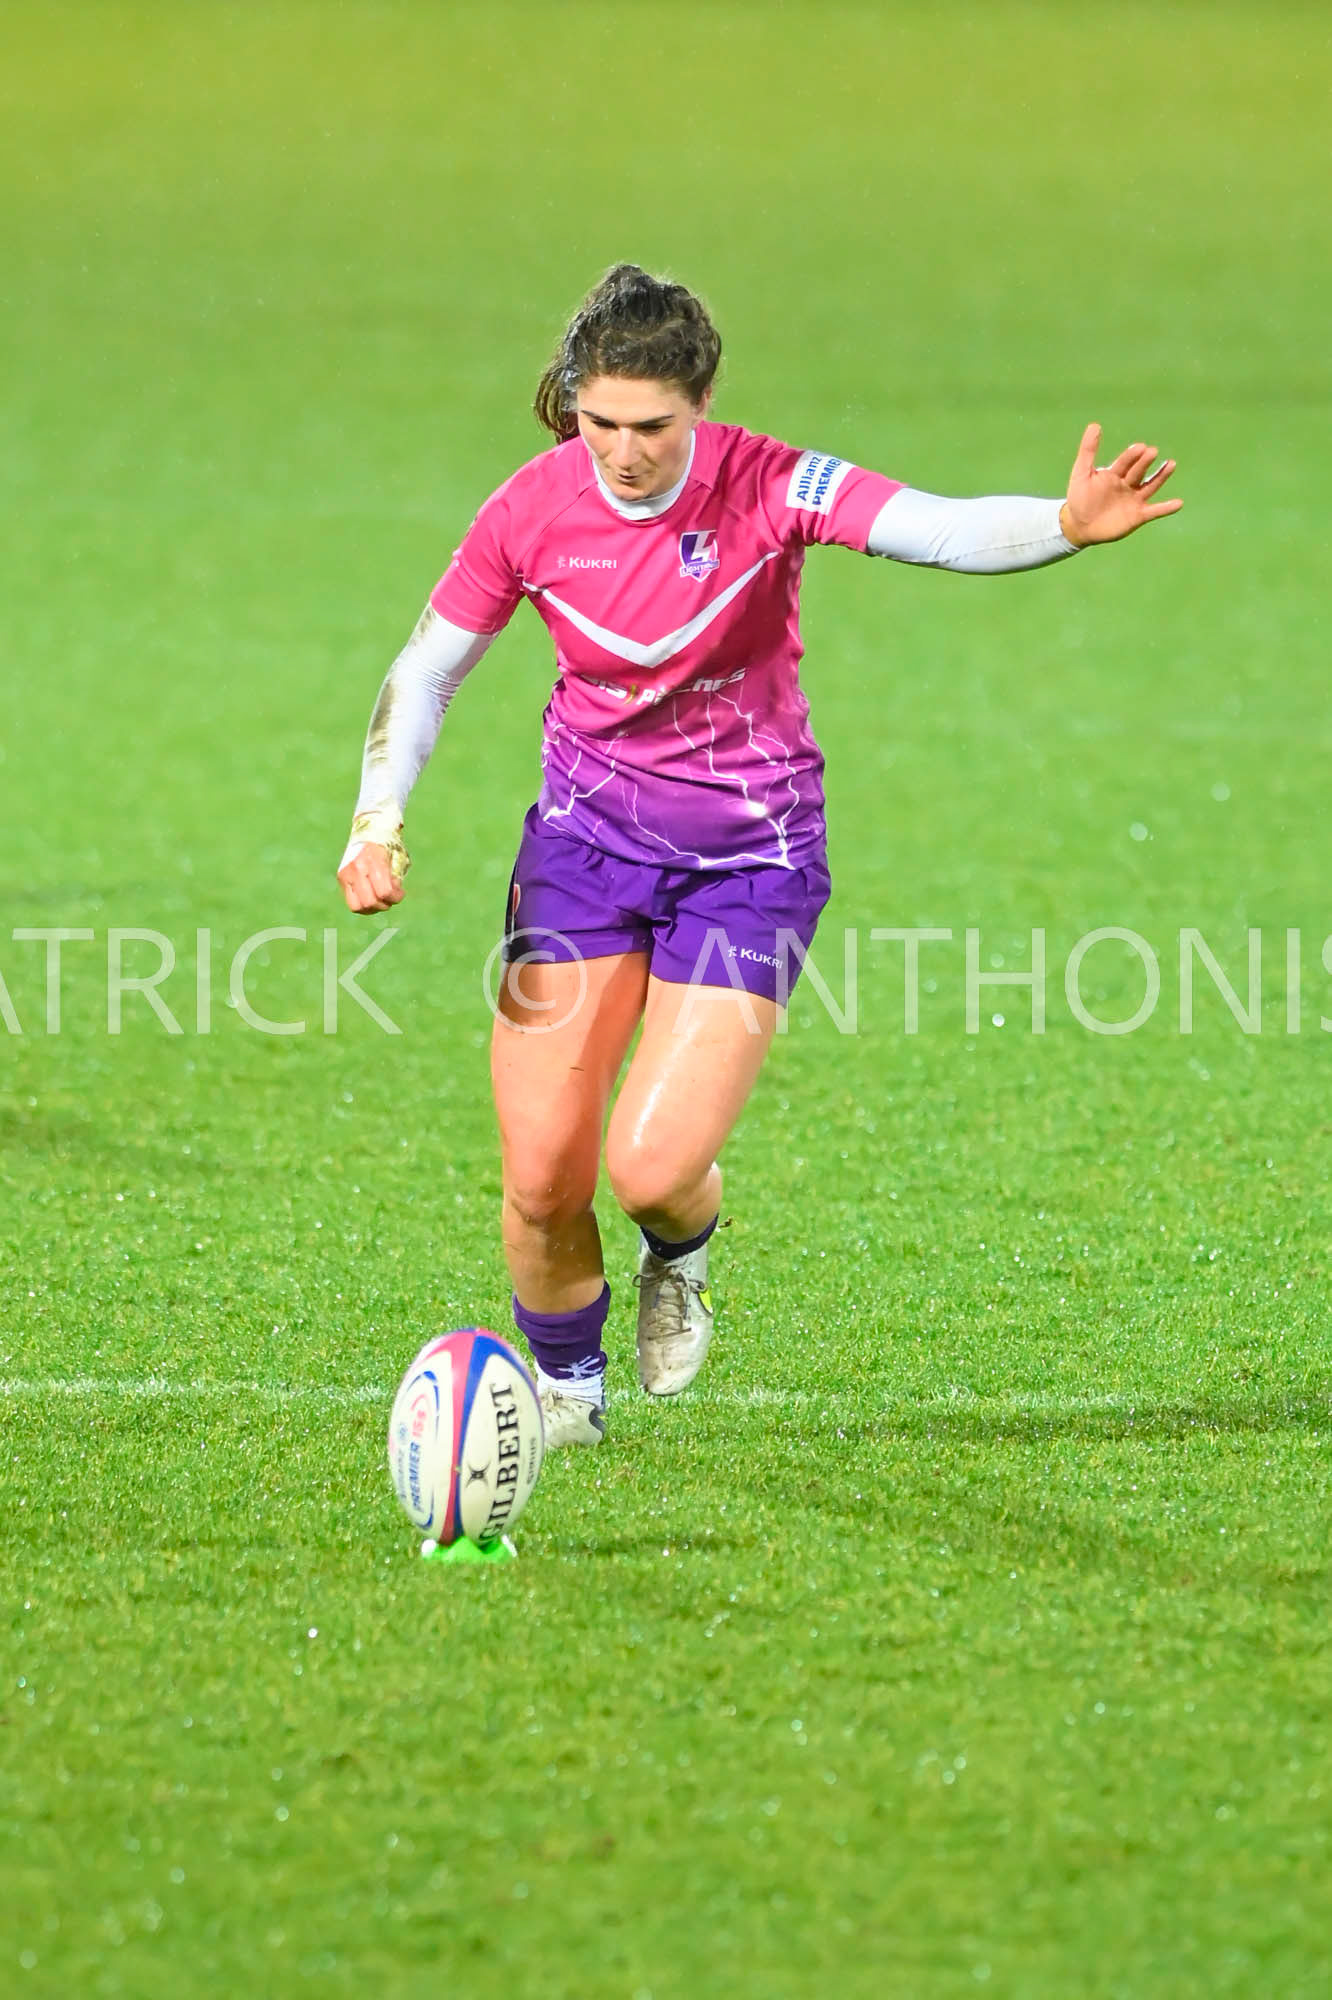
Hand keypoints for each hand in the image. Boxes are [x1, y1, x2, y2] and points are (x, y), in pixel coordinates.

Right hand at [338, 841, 404, 913]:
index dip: (396, 897)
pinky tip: (372, 898)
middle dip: (384, 904)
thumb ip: (396, 877)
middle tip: (391, 897)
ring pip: (358, 907)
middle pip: (370, 902)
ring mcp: (346, 873)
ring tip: (381, 899)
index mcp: (374, 861)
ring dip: (373, 909)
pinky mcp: (341, 877)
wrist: (369, 827)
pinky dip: (364, 905)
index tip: (400, 892)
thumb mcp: (398, 857)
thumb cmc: (388, 844)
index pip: (384, 891)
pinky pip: (352, 902)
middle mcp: (357, 868)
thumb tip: (393, 895)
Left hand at [1059, 423, 1181, 547]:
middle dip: (1144, 462)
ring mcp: (1134, 499)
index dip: (1131, 455)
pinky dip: (1166, 508)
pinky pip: (1154, 511)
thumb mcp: (1081, 473)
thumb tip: (1095, 425)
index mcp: (1115, 473)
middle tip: (1152, 451)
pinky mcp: (1138, 516)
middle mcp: (1128, 484)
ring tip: (1171, 464)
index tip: (1139, 447)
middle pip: (1138, 471)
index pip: (1125, 462)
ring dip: (1161, 476)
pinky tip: (1179, 503)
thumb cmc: (1079, 498)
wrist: (1079, 526)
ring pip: (1150, 485)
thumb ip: (1088, 451)